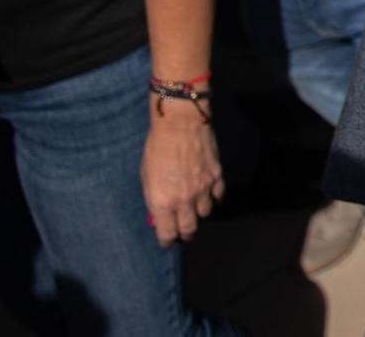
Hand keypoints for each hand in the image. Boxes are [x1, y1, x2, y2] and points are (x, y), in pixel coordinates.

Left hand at [141, 99, 223, 245]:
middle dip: (185, 233)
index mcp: (162, 202)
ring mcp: (203, 189)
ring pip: (205, 213)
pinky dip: (214, 199)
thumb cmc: (156, 147)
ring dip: (199, 214)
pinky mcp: (216, 176)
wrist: (180, 123)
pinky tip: (210, 196)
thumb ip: (154, 197)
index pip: (167, 233)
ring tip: (195, 210)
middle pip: (189, 228)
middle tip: (184, 233)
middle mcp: (184, 200)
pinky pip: (218, 196)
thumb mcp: (146, 176)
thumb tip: (159, 211)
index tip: (166, 241)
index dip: (167, 240)